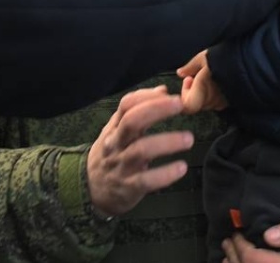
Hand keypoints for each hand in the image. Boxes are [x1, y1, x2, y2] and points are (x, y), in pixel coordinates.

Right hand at [86, 86, 192, 217]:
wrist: (90, 189)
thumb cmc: (110, 155)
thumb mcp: (117, 131)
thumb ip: (138, 111)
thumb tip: (162, 90)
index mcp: (114, 128)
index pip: (126, 105)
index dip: (147, 96)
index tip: (169, 94)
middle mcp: (116, 143)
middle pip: (132, 121)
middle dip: (157, 110)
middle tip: (180, 105)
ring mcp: (121, 165)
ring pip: (141, 150)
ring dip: (167, 142)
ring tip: (188, 139)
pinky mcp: (129, 187)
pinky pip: (146, 180)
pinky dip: (165, 174)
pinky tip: (181, 168)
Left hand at [177, 50, 227, 112]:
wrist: (253, 62)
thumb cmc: (227, 57)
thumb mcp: (205, 57)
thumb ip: (190, 67)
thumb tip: (180, 73)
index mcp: (204, 90)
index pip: (188, 105)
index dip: (185, 94)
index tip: (188, 79)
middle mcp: (213, 100)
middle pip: (196, 103)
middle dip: (193, 90)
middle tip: (197, 75)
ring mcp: (223, 103)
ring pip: (206, 103)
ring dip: (203, 92)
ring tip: (210, 75)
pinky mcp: (231, 102)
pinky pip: (216, 102)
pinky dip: (213, 94)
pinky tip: (218, 81)